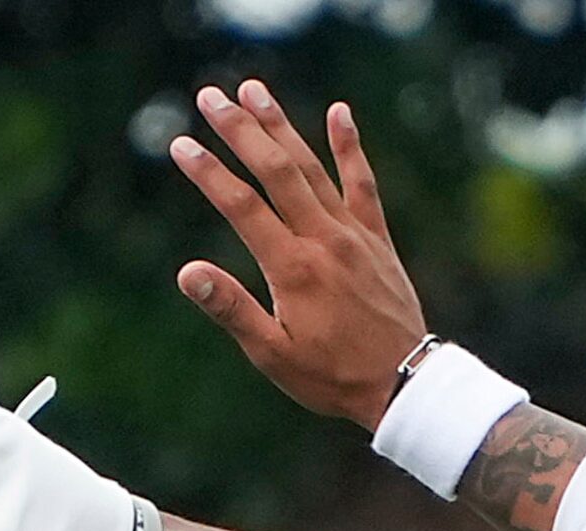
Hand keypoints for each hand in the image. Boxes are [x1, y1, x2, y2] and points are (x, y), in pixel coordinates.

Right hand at [173, 80, 426, 432]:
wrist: (404, 383)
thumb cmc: (333, 377)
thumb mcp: (273, 355)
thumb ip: (232, 309)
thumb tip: (187, 272)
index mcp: (292, 268)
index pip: (241, 206)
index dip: (208, 173)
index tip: (181, 144)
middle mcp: (323, 241)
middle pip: (276, 171)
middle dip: (241, 130)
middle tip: (210, 96)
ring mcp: (354, 235)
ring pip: (313, 168)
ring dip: (282, 126)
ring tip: (253, 91)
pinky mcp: (377, 239)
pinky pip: (363, 183)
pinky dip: (349, 148)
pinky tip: (339, 112)